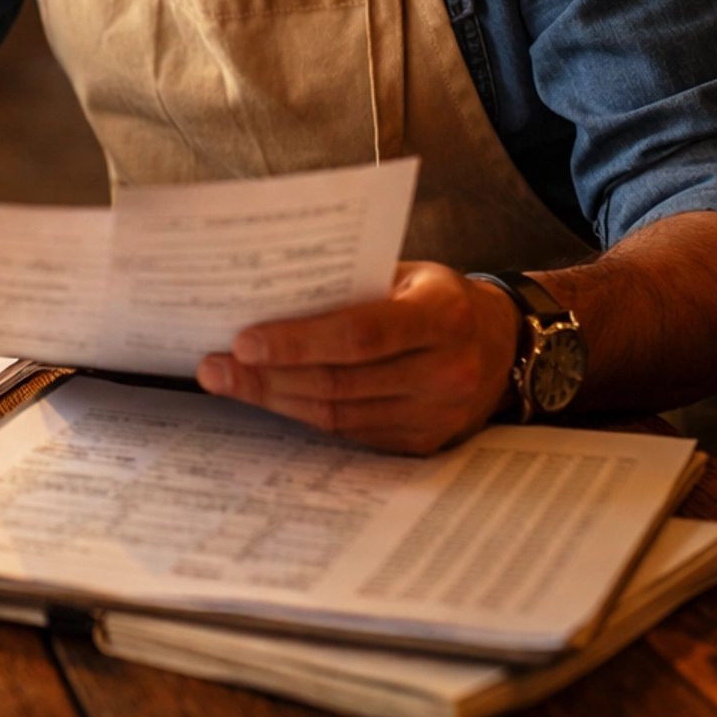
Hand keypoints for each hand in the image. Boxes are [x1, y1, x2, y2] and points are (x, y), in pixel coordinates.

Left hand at [196, 263, 521, 454]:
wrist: (501, 344)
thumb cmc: (437, 298)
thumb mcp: (407, 273)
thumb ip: (350, 285)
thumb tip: (265, 294)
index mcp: (443, 315)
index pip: (360, 333)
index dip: (297, 341)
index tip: (242, 341)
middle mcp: (447, 370)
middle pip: (341, 382)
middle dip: (267, 377)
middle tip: (214, 367)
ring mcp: (437, 414)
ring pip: (339, 415)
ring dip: (275, 400)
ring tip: (227, 383)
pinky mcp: (423, 443)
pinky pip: (351, 434)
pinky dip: (304, 416)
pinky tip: (270, 399)